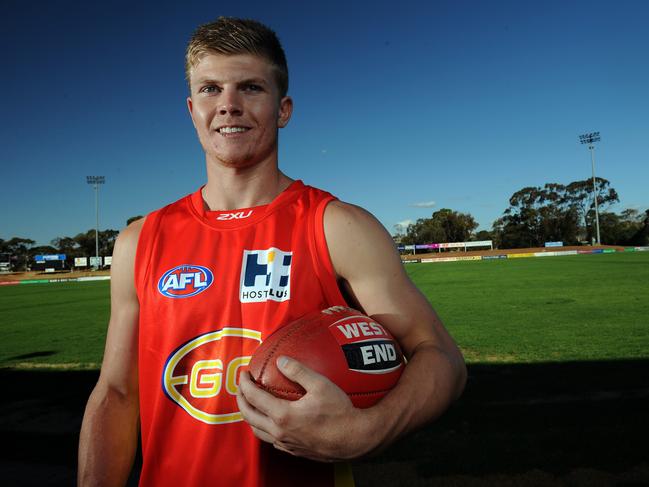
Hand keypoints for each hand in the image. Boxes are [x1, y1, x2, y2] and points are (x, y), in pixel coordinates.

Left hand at [236, 356, 373, 461]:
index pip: (253, 398)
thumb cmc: (340, 411)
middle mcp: (280, 432)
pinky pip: (271, 440)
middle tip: (242, 387)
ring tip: (252, 403)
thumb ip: (298, 370)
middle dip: (240, 399)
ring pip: (257, 431)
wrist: (354, 439)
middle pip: (249, 416)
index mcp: (282, 415)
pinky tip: (272, 420)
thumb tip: (280, 360)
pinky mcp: (294, 451)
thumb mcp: (321, 384)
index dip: (244, 383)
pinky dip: (264, 428)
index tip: (244, 373)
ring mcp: (286, 444)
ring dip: (250, 416)